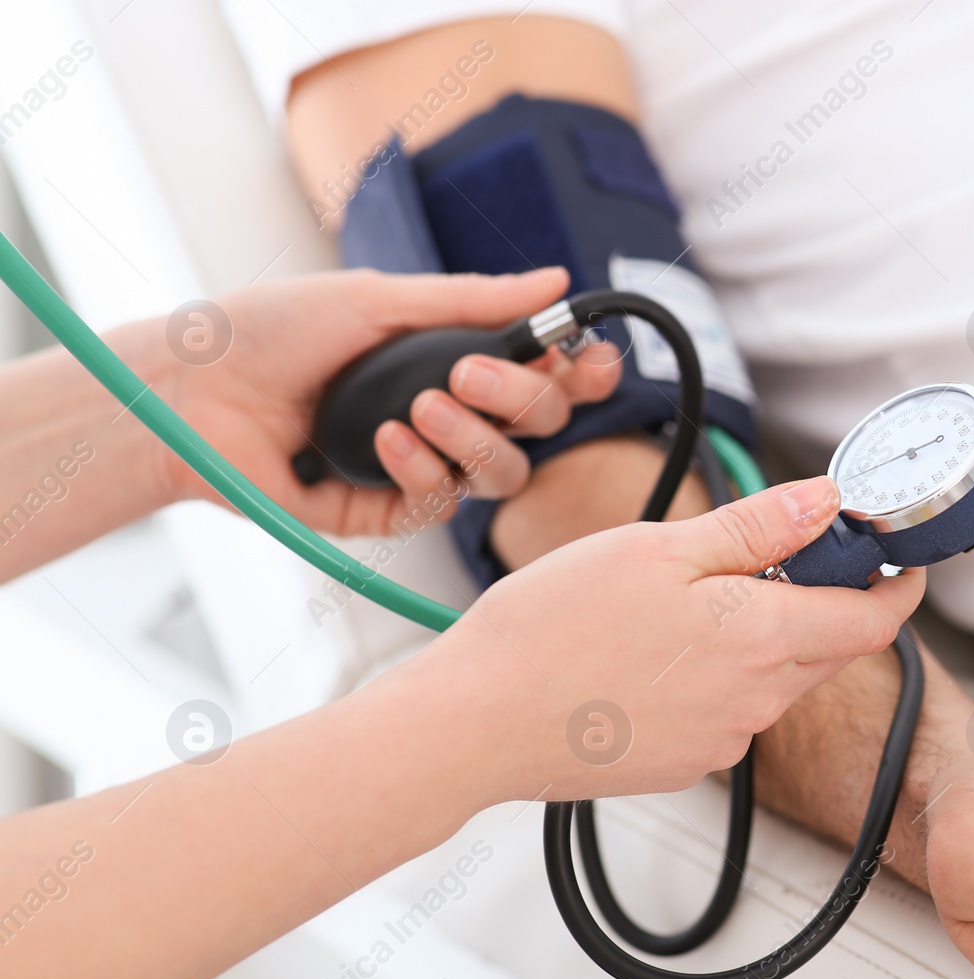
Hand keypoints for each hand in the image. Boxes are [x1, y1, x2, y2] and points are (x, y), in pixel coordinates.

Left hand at [135, 267, 618, 534]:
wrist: (192, 391)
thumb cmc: (272, 330)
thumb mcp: (380, 299)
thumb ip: (475, 300)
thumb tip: (559, 276)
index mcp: (455, 358)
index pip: (546, 375)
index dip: (580, 372)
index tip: (586, 359)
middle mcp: (450, 414)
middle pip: (540, 427)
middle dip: (523, 398)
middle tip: (468, 371)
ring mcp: (421, 464)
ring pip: (504, 474)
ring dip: (475, 438)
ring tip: (420, 406)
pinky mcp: (386, 512)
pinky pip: (440, 504)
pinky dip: (421, 469)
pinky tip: (382, 440)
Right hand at [388, 475, 925, 802]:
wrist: (475, 724)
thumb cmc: (552, 628)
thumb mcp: (659, 549)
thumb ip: (756, 529)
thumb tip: (830, 503)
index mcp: (762, 639)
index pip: (872, 621)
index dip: (896, 587)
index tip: (897, 560)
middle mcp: (756, 702)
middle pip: (825, 648)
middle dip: (819, 601)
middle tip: (771, 555)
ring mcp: (721, 741)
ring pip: (774, 680)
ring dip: (760, 637)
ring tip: (679, 603)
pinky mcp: (685, 765)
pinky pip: (728, 712)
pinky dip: (716, 677)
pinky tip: (650, 654)